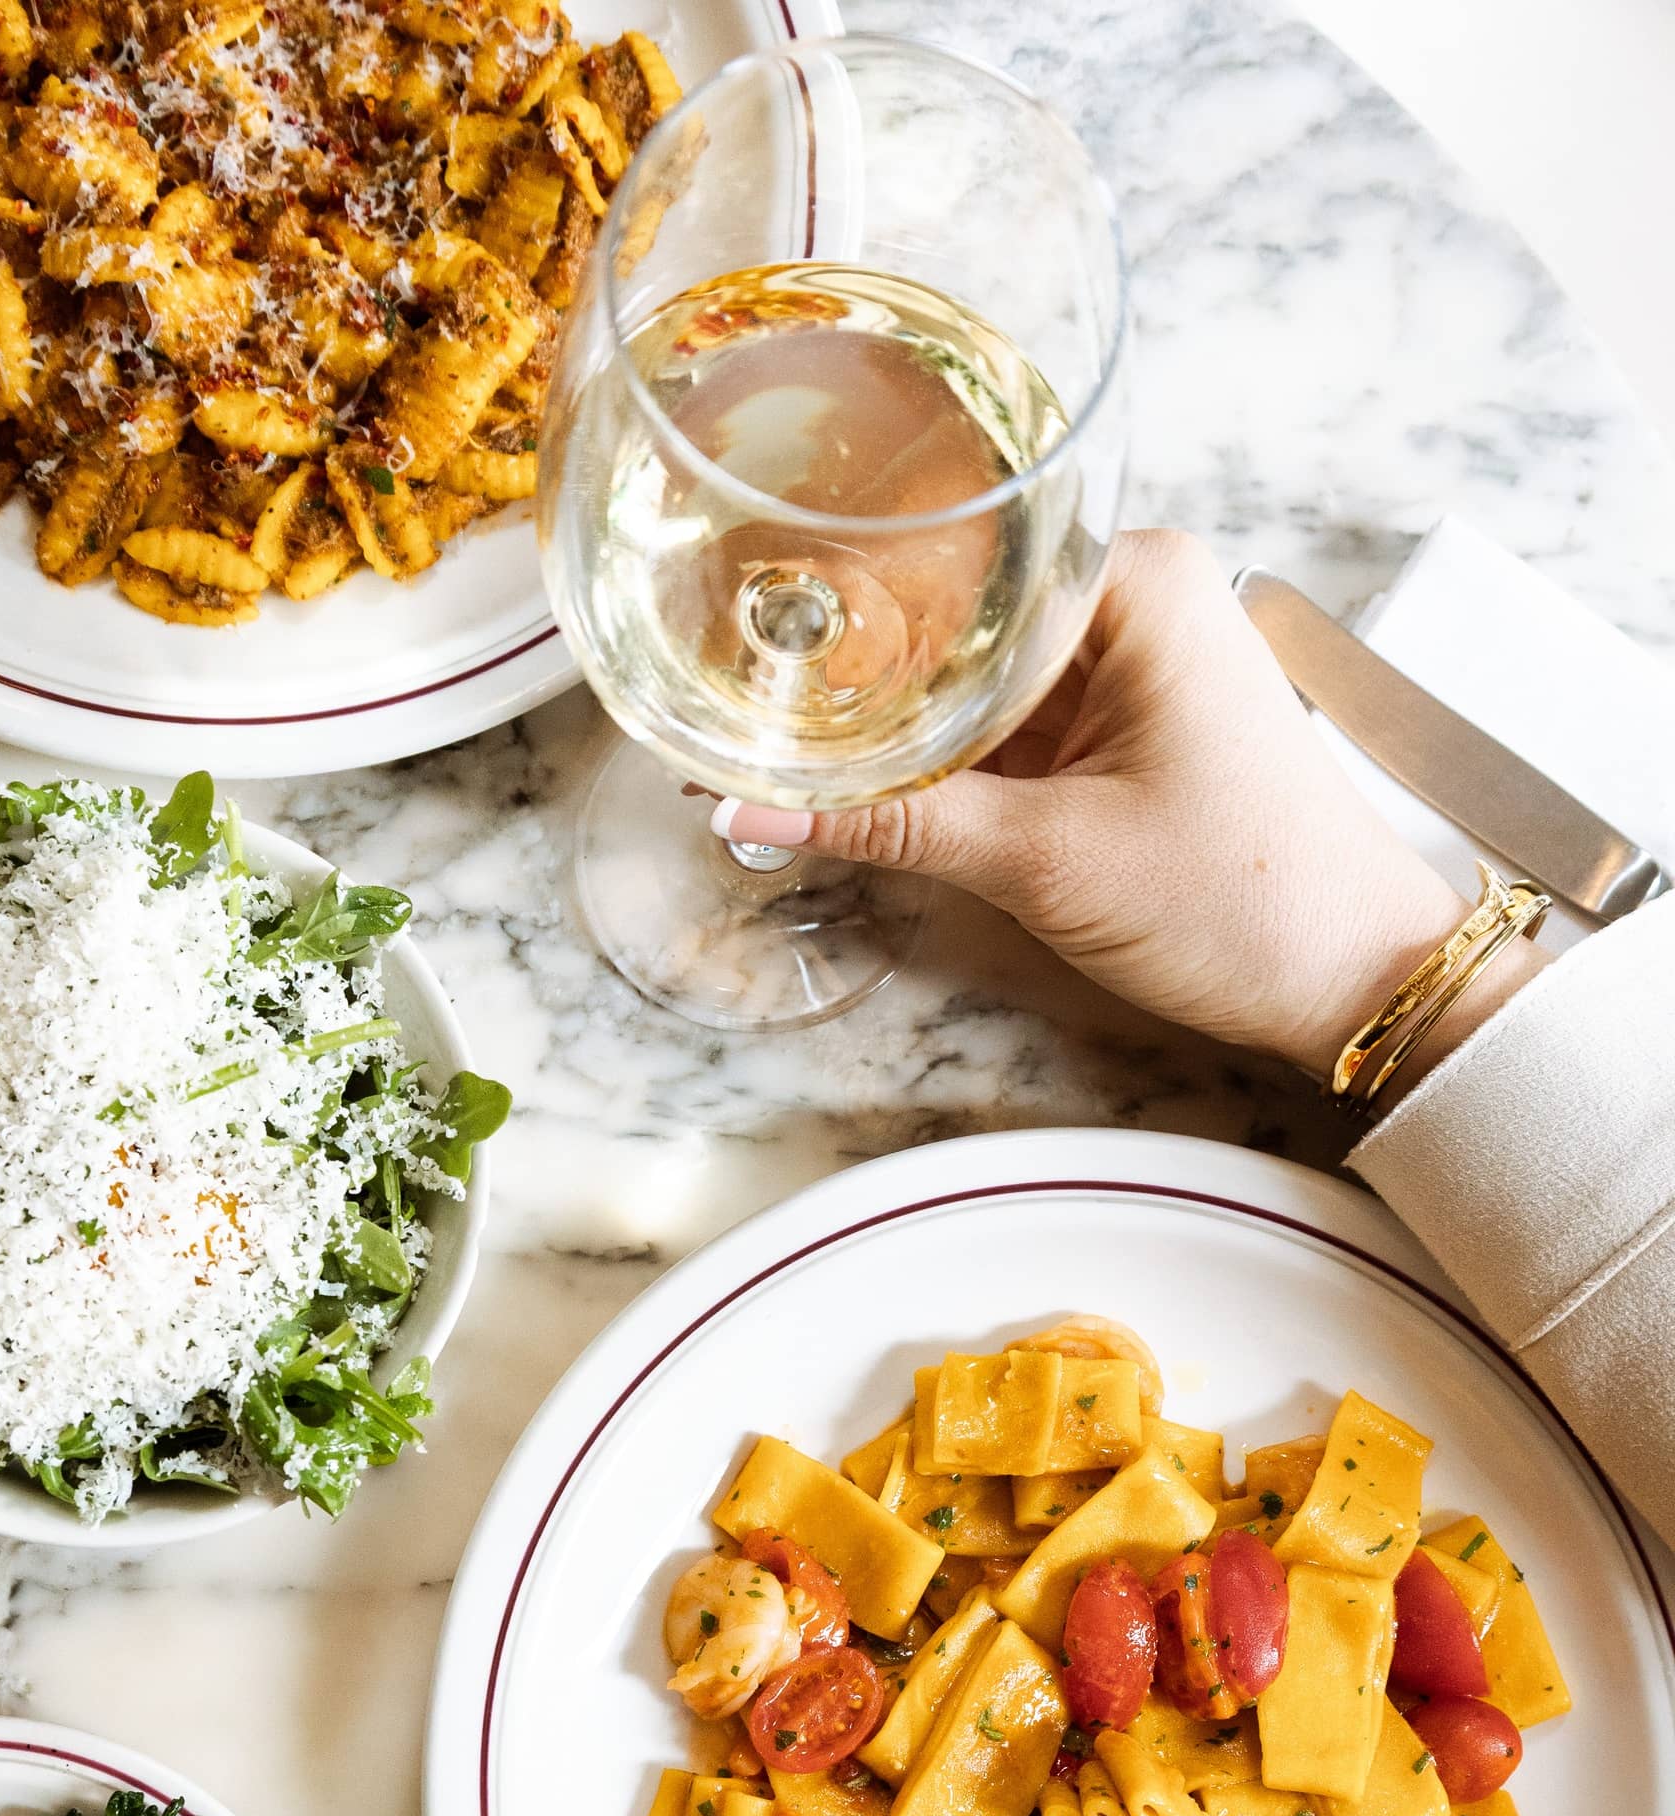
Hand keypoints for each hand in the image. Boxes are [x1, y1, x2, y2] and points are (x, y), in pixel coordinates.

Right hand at [713, 530, 1543, 1083]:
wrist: (1355, 981)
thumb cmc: (1244, 902)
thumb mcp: (1043, 859)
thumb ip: (892, 824)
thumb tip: (751, 808)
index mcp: (1136, 579)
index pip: (952, 556)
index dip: (846, 604)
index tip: (751, 639)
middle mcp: (1136, 594)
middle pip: (955, 608)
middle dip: (855, 666)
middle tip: (737, 694)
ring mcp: (1131, 660)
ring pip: (972, 669)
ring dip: (893, 718)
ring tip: (773, 741)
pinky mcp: (1126, 722)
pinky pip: (1008, 717)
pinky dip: (944, 754)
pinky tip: (860, 779)